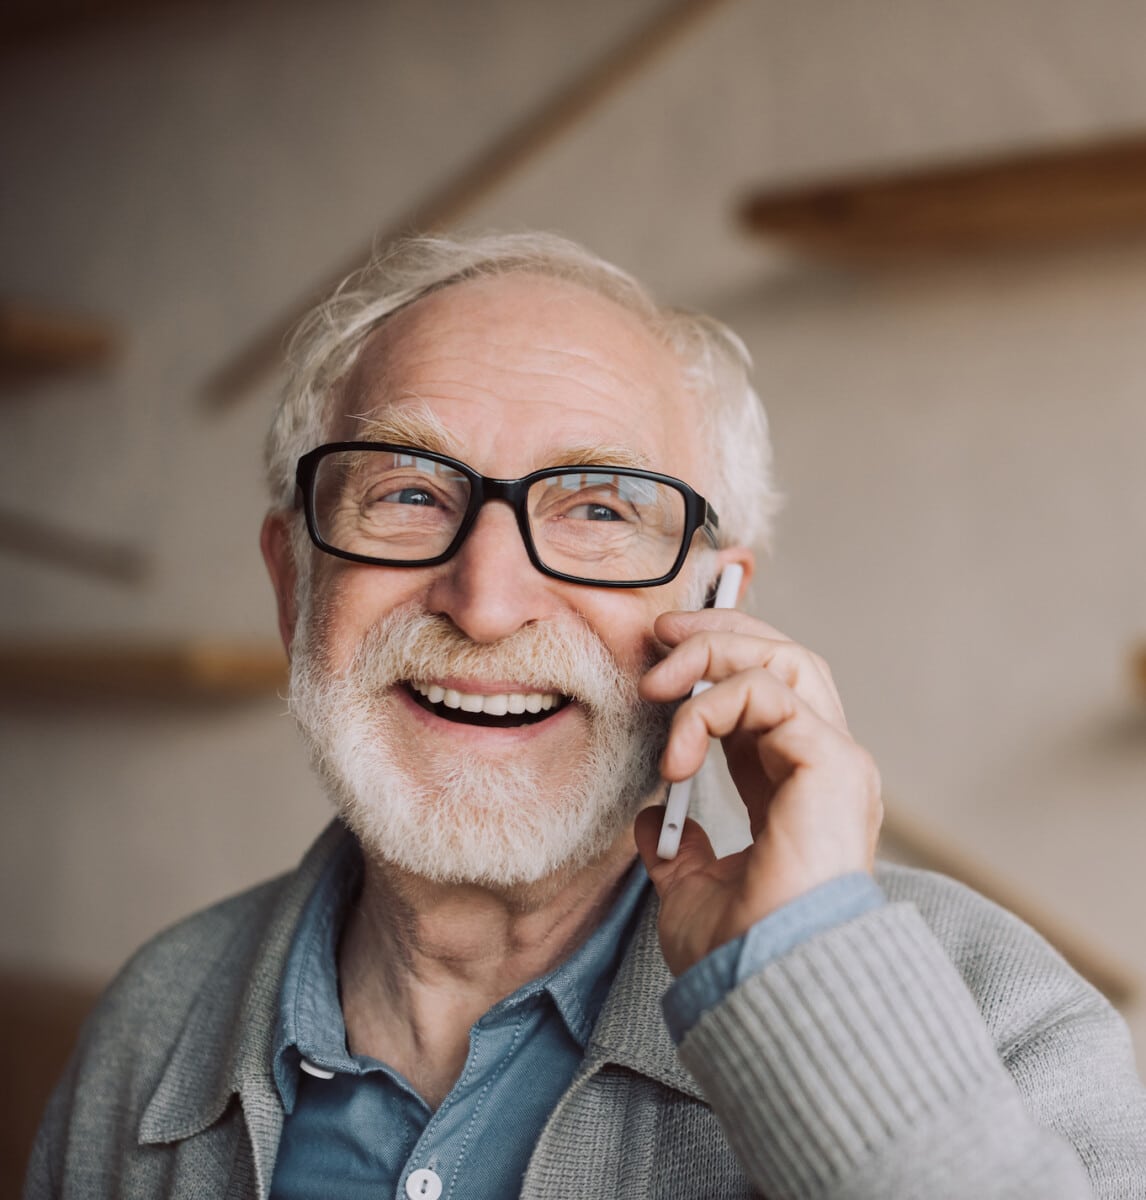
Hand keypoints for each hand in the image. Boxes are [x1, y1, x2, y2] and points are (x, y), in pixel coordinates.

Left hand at [633, 609, 881, 975]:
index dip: (715, 662)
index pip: (764, 691)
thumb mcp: (692, 886)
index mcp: (792, 785)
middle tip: (660, 636)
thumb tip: (650, 820)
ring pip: (784, 660)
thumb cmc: (739, 948)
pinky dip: (712, 709)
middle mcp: (821, 763)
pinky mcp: (833, 761)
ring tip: (658, 683)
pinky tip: (677, 755)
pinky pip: (768, 694)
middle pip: (784, 657)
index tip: (660, 658)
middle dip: (719, 633)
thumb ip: (679, 847)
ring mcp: (834, 759)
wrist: (764, 985)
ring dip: (712, 655)